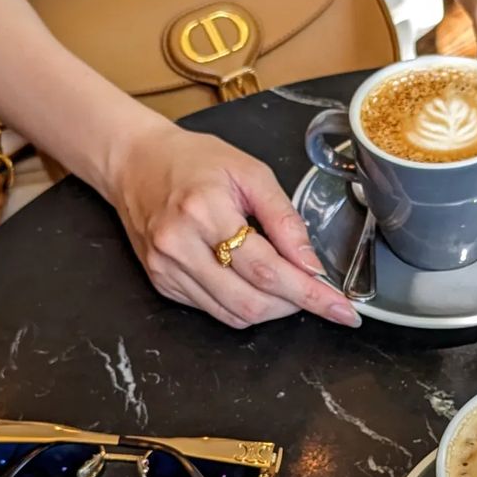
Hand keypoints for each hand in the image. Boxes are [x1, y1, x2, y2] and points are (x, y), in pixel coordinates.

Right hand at [108, 117, 360, 329]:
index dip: (309, 294)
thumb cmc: (194, 161)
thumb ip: (285, 219)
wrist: (135, 162)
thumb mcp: (251, 172)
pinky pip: (214, 311)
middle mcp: (180, 246)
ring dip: (271, 308)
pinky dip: (243, 304)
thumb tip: (311, 265)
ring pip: (234, 314)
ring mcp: (167, 269)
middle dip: (293, 304)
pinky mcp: (161, 282)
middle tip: (314, 292)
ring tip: (285, 285)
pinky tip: (251, 281)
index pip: (267, 269)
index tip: (341, 310)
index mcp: (205, 211)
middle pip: (251, 301)